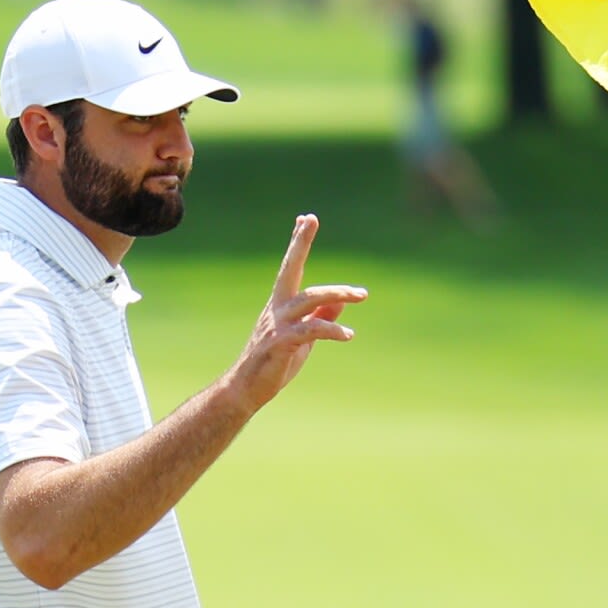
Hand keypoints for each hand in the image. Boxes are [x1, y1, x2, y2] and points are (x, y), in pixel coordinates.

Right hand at [225, 214, 365, 412]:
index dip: (298, 243)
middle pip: (290, 268)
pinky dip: (332, 330)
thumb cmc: (274, 362)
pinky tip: (348, 334)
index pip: (290, 267)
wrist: (246, 389)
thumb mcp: (303, 337)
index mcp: (281, 304)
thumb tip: (342, 302)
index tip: (305, 218)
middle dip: (300, 243)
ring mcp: (277, 324)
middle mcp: (277, 308)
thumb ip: (320, 317)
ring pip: (309, 298)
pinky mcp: (281, 343)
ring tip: (362, 295)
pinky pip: (310, 330)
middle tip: (311, 219)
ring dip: (337, 293)